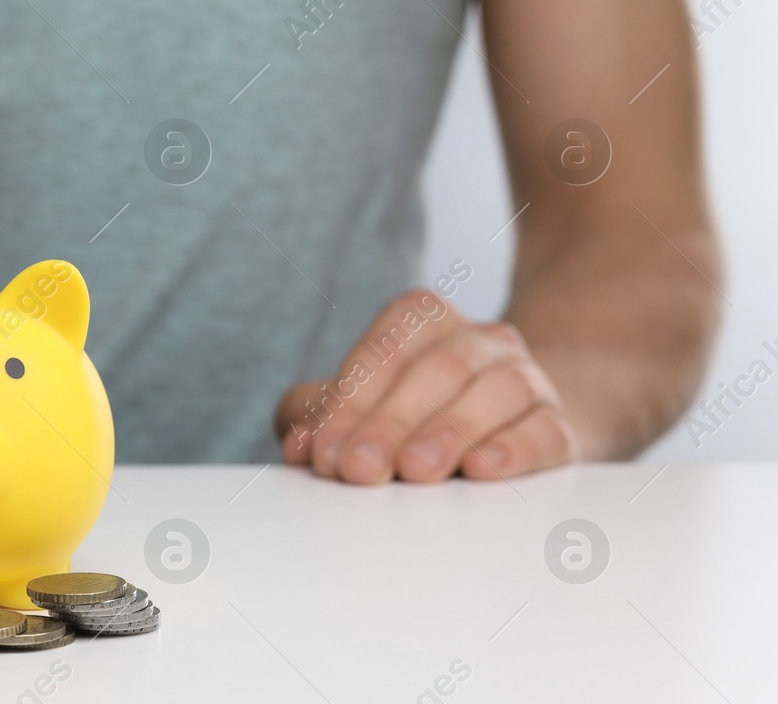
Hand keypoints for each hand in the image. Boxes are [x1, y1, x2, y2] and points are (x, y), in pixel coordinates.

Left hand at [275, 289, 578, 483]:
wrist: (505, 426)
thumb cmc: (410, 416)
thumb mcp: (354, 406)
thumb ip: (314, 417)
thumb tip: (299, 446)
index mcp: (422, 319)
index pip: (382, 353)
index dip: (349, 405)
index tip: (326, 456)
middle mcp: (478, 338)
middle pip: (436, 371)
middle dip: (391, 423)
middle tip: (361, 470)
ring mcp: (526, 376)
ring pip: (496, 392)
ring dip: (450, 432)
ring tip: (417, 471)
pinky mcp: (558, 421)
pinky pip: (544, 429)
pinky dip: (514, 449)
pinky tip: (483, 469)